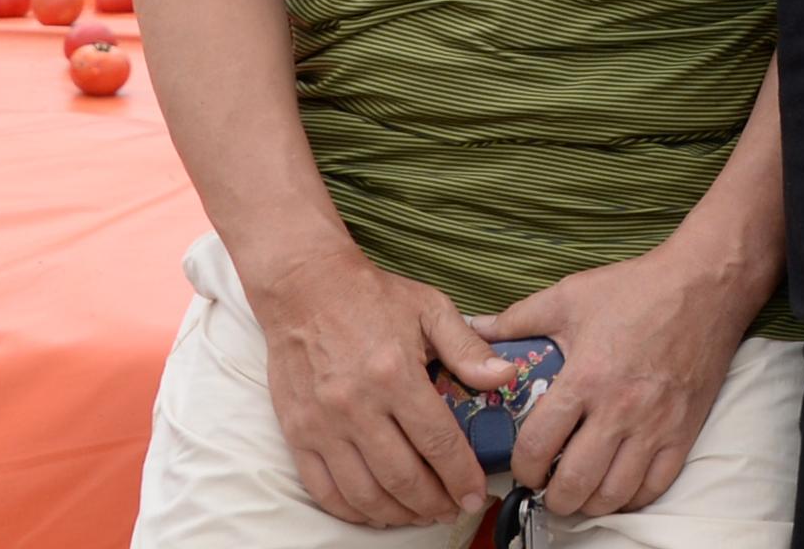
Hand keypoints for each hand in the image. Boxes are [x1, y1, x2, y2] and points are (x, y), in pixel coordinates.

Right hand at [238, 242, 517, 527]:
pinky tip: (376, 511)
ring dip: (397, 514)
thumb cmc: (371, 297)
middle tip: (451, 510)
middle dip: (433, 503)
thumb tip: (506, 375)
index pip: (437, 441)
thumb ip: (468, 348)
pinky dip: (352, 510)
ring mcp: (322, 424)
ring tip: (420, 514)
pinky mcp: (297, 433)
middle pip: (402, 476)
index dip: (461, 476)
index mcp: (395, 373)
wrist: (304, 288)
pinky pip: (324, 489)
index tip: (474, 495)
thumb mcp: (430, 309)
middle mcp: (357, 404)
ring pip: (364, 492)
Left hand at [467, 243, 754, 518]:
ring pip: (614, 494)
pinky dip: (632, 497)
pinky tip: (618, 485)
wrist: (705, 284)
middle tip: (548, 487)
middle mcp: (620, 409)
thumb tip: (473, 329)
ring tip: (580, 490)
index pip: (539, 446)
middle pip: (575, 483)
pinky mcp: (684, 430)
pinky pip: (655, 486)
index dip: (522, 468)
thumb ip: (517, 319)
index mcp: (586, 377)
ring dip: (590, 502)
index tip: (523, 467)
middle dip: (553, 497)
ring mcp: (656, 424)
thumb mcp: (570, 296)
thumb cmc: (637, 288)